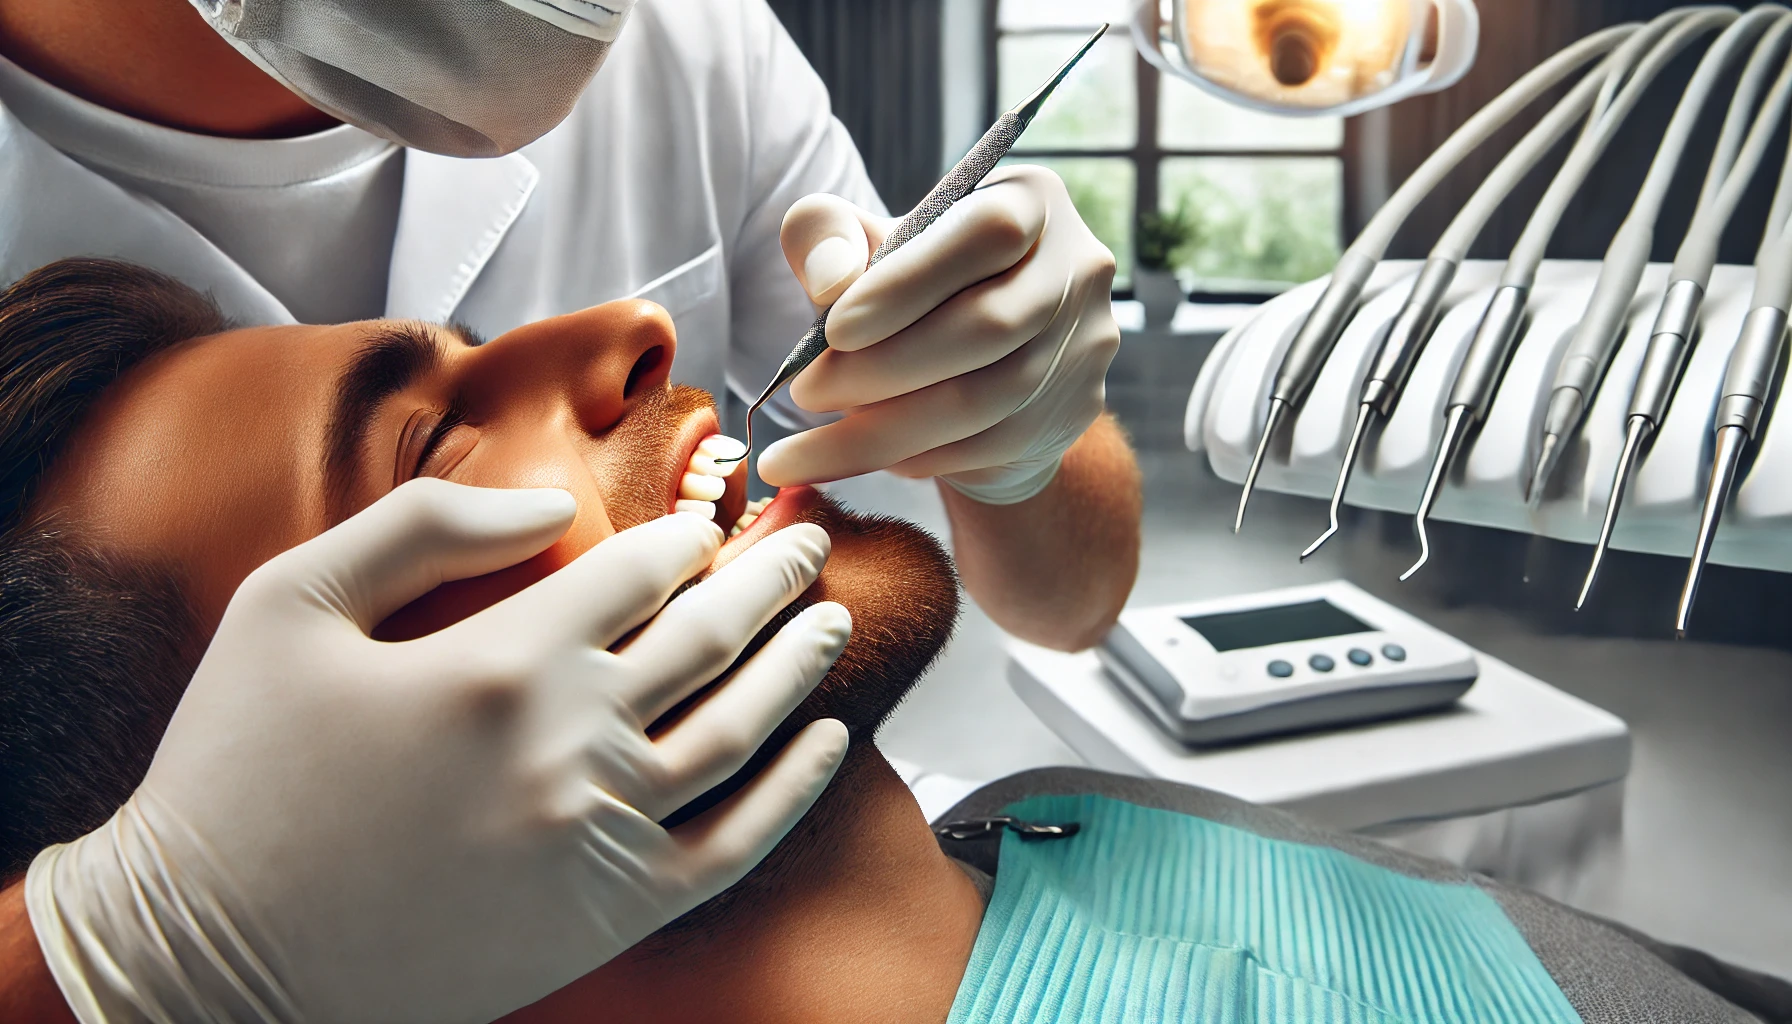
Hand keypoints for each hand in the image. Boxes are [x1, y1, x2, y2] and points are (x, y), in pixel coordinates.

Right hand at [25, 480, 850, 1023]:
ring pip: (742, 730)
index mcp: (501, 658)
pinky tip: (828, 741)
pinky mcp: (610, 913)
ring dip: (798, 665)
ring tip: (830, 619)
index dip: (685, 537)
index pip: (638, 573)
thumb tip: (555, 507)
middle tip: (809, 545)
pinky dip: (794, 789)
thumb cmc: (237, 768)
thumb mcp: (289, 603)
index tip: (707, 522)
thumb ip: (424, 527)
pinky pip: (735, 845)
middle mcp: (571, 741)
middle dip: (770, 579)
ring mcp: (601, 834)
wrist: (208, 954)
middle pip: (710, 636)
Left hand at [760, 164, 1120, 503]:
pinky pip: (992, 445)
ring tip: (810, 447)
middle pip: (989, 326)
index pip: (987, 234)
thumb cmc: (909, 283)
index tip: (834, 331)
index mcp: (1033, 199)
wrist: (976, 357)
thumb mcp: (861, 242)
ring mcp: (1086, 344)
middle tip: (807, 393)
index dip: (909, 285)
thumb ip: (825, 234)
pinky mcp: (1077, 410)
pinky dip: (919, 455)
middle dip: (884, 369)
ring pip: (987, 400)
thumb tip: (829, 280)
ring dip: (887, 429)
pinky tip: (869, 453)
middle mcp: (1078, 268)